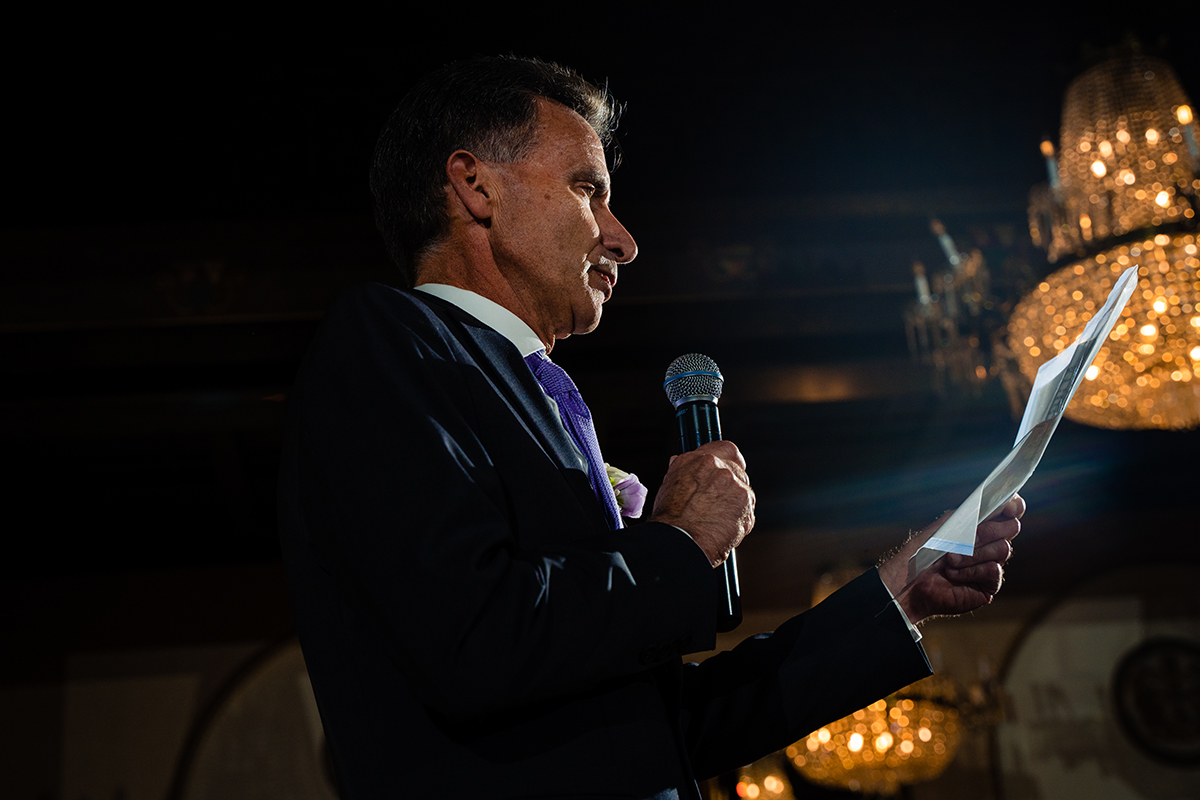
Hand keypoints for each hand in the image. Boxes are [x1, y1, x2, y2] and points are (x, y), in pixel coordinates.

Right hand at [650, 440, 754, 566]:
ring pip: (743, 492)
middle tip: (719, 504)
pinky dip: (739, 521)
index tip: (729, 468)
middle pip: (737, 471)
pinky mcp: (746, 503)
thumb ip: (683, 470)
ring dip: (735, 505)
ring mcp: (734, 484)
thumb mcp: (670, 485)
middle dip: (731, 487)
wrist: (679, 541)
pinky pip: (747, 512)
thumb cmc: (670, 519)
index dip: (729, 460)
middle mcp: (718, 467)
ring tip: (716, 521)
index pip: (726, 448)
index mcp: (699, 460)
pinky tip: (723, 529)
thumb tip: (682, 462)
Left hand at [879, 494, 1024, 624]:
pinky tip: (953, 574)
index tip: (1008, 507)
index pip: (1010, 511)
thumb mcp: (947, 524)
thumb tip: (993, 504)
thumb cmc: (925, 551)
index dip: (1015, 506)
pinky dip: (971, 570)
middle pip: (1011, 528)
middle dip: (989, 531)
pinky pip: (993, 571)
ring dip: (973, 553)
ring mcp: (991, 563)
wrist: (911, 580)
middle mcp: (990, 543)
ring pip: (1003, 549)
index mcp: (981, 525)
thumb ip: (971, 512)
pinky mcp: (989, 585)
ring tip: (950, 559)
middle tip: (968, 538)